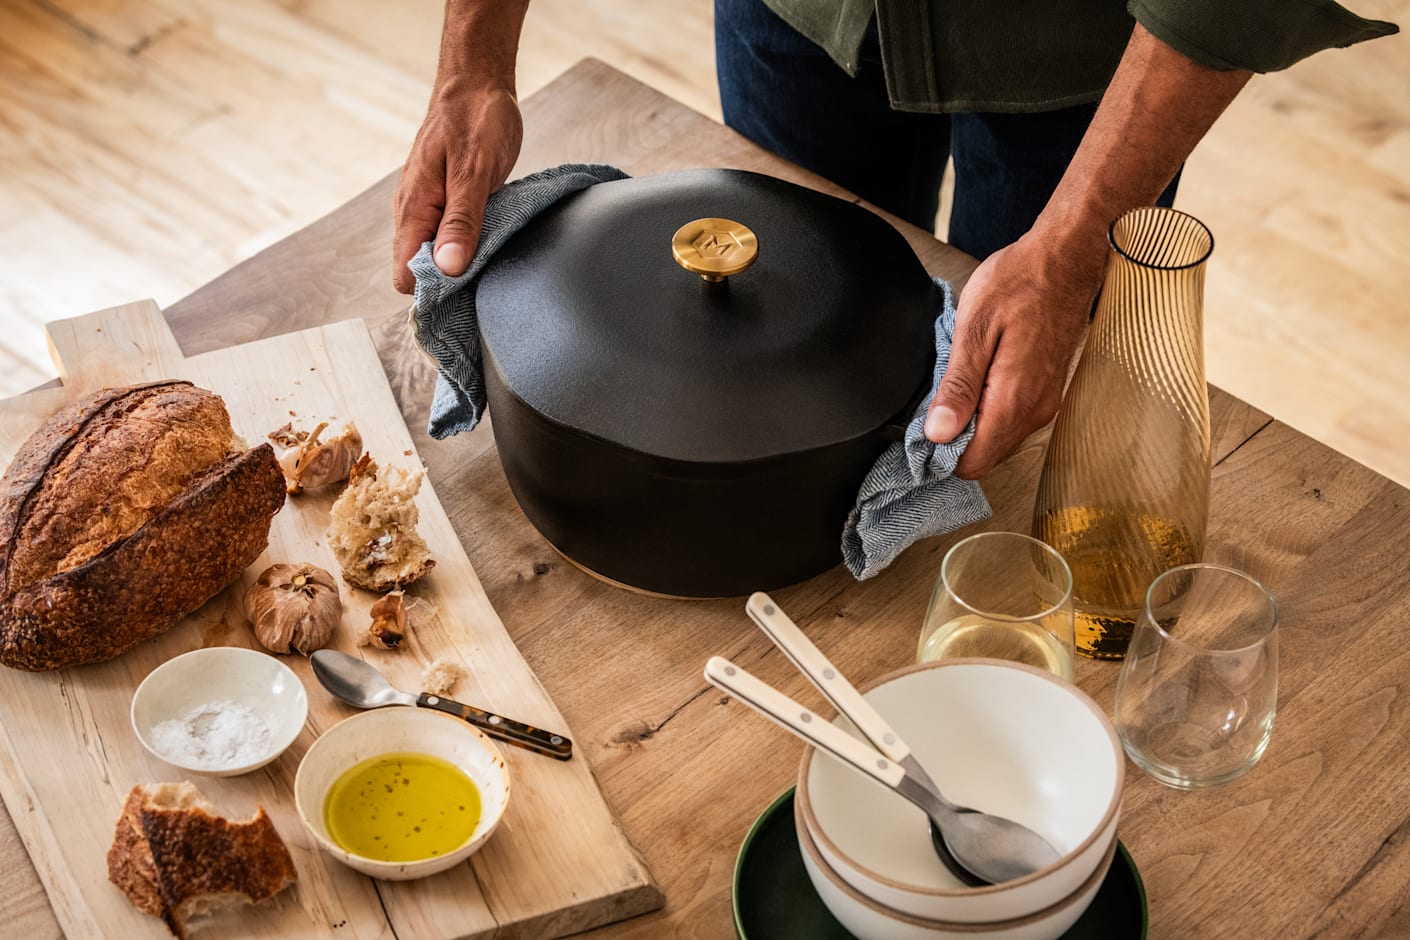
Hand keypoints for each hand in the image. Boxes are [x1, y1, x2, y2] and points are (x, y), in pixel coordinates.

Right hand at [392, 78, 522, 293]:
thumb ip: (461, 222)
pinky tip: (490, 239)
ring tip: (492, 255)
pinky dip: (469, 244)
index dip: (433, 290)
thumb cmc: (476, 119)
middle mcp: (414, 211)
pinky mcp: (446, 201)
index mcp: (414, 208)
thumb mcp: (474, 172)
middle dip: (450, 281)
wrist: (476, 83)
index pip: (405, 274)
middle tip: (487, 274)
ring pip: (436, 255)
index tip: (466, 291)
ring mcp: (429, 207)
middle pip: (420, 270)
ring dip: (462, 262)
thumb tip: (448, 269)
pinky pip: (450, 237)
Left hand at [923, 228, 1104, 478]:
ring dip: (971, 425)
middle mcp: (1034, 411)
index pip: (972, 462)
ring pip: (998, 441)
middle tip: (934, 402)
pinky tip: (977, 380)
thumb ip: (958, 386)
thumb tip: (938, 433)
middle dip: (954, 440)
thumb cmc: (1020, 282)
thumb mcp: (975, 328)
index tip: (922, 428)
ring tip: (956, 385)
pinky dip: (988, 412)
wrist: (1065, 259)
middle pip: (985, 457)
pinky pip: (1011, 421)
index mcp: (1014, 400)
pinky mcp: (1046, 393)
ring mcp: (1044, 404)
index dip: (941, 453)